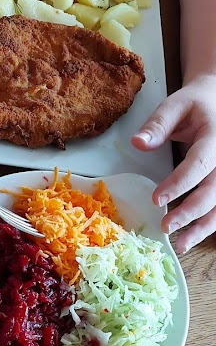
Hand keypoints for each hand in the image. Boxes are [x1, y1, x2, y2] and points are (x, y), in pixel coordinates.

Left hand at [131, 78, 215, 252]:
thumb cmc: (195, 105)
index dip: (180, 183)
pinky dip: (207, 225)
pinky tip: (192, 238)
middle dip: (190, 211)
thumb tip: (138, 143)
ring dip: (202, 227)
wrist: (215, 101)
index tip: (157, 199)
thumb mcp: (175, 105)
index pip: (199, 164)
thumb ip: (157, 125)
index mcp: (215, 137)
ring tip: (181, 244)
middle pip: (213, 190)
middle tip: (166, 226)